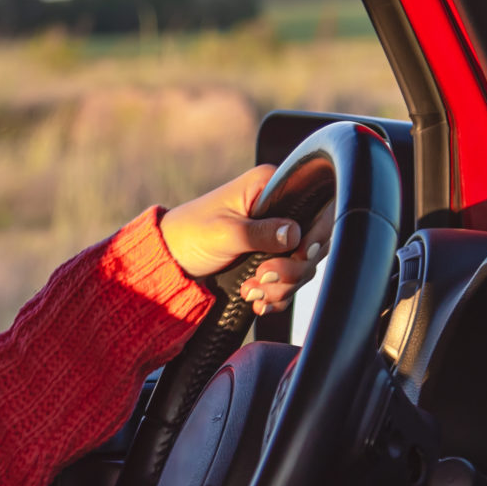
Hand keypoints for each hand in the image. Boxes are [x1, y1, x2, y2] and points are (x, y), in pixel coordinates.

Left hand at [159, 166, 335, 318]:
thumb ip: (261, 233)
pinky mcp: (271, 257)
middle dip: (291, 269)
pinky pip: (289, 281)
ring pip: (303, 267)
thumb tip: (294, 234)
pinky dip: (276, 295)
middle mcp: (279, 207)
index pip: (316, 206)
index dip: (316, 234)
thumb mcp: (225, 232)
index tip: (301, 256)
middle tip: (262, 277)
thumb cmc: (190, 233)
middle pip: (314, 241)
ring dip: (280, 286)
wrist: (170, 259)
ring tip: (251, 290)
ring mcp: (276, 234)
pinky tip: (256, 300)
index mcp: (269, 186)